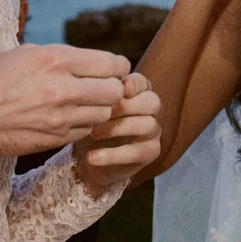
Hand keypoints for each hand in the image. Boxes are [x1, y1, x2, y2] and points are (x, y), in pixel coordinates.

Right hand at [0, 44, 130, 156]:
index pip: (112, 64)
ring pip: (104, 114)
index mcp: (56, 60)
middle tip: (99, 87)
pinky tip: (67, 117)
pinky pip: (85, 131)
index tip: (110, 69)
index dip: (116, 67)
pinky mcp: (54, 139)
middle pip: (115, 91)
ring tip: (81, 102)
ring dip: (98, 108)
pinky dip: (83, 124)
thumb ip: (62, 57)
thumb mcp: (25, 53)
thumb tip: (91, 62)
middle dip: (111, 88)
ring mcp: (60, 117)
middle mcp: (62, 88)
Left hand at [74, 72, 162, 193]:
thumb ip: (98, 96)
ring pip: (148, 125)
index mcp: (139, 93)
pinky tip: (92, 157)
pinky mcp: (150, 152)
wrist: (87, 158)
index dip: (134, 84)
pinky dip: (113, 155)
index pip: (143, 83)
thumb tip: (98, 89)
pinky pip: (137, 152)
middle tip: (101, 113)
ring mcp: (153, 131)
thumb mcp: (90, 108)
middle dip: (127, 106)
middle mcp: (151, 111)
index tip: (117, 87)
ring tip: (94, 134)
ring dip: (118, 128)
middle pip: (152, 102)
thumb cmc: (91, 124)